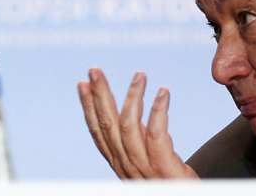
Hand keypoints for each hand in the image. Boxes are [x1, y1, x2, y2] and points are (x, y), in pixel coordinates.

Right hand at [77, 68, 197, 178]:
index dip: (88, 108)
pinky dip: (158, 111)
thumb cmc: (172, 187)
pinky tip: (163, 93)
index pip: (98, 133)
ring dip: (132, 96)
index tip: (83, 84)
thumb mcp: (149, 163)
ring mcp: (144, 170)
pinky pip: (156, 135)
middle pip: (108, 126)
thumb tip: (132, 113)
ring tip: (139, 75)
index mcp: (120, 165)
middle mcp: (126, 167)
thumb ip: (139, 142)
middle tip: (94, 70)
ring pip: (129, 127)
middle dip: (100, 95)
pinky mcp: (165, 170)